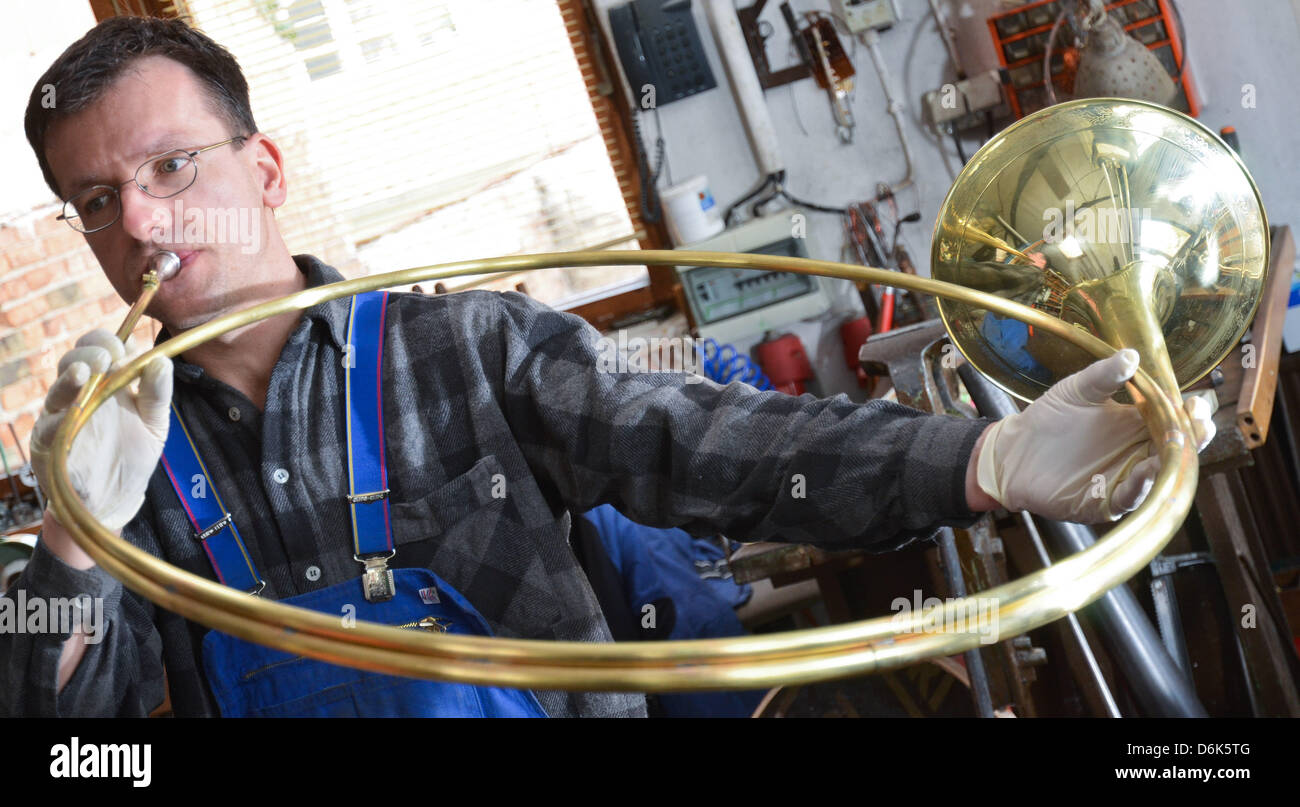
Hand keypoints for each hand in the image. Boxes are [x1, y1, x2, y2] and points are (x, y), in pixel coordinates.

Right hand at [30, 330, 172, 533]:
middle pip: (76, 360)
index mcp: (108, 384)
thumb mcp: (154, 424)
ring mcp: (62, 416)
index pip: (101, 348)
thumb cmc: (132, 456)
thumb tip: (162, 360)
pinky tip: (71, 412)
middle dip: (91, 353)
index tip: (125, 347)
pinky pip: (49, 426)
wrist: (115, 499)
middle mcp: (81, 394)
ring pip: (59, 388)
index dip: (111, 342)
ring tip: (87, 371)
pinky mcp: (48, 443)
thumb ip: (157, 394)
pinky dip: (60, 418)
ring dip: (72, 377)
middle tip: (108, 356)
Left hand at [969, 348, 1213, 523]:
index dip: (1191, 412)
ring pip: (1159, 476)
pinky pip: (1129, 498)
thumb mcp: (1077, 390)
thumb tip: (1132, 355)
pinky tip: (1144, 472)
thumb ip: (1104, 376)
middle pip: (1176, 449)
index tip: (1196, 401)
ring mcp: (1123, 478)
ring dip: (1172, 463)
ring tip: (1179, 447)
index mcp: (1137, 424)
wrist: (1013, 450)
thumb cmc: (1049, 419)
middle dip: (1194, 438)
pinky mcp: (1103, 501)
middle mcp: (1137, 452)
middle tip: (1201, 424)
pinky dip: (1139, 487)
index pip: (1175, 419)